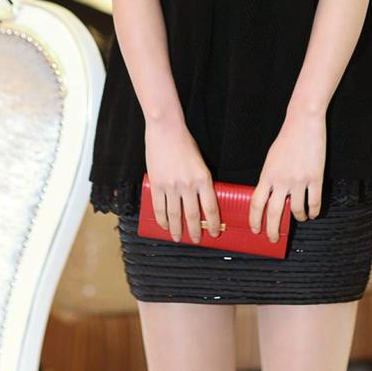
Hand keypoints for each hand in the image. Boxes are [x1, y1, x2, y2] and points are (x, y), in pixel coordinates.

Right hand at [144, 114, 221, 243]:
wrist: (166, 129)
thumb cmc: (185, 143)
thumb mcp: (200, 163)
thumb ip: (201, 182)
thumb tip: (202, 201)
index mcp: (203, 178)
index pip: (211, 208)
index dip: (213, 223)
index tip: (214, 233)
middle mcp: (188, 185)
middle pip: (193, 215)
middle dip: (196, 231)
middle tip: (197, 240)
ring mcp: (171, 186)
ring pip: (175, 215)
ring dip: (177, 229)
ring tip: (179, 238)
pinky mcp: (157, 184)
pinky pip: (159, 208)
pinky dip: (162, 220)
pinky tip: (164, 226)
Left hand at [249, 108, 326, 242]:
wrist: (303, 123)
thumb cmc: (287, 139)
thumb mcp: (271, 158)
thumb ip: (269, 178)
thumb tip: (269, 196)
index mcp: (267, 174)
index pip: (256, 203)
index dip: (254, 220)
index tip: (256, 230)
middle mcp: (281, 180)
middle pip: (274, 213)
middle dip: (272, 230)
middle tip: (273, 238)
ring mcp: (299, 180)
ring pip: (297, 210)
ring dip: (298, 218)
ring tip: (299, 219)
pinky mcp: (315, 178)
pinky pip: (314, 202)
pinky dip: (313, 212)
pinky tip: (312, 214)